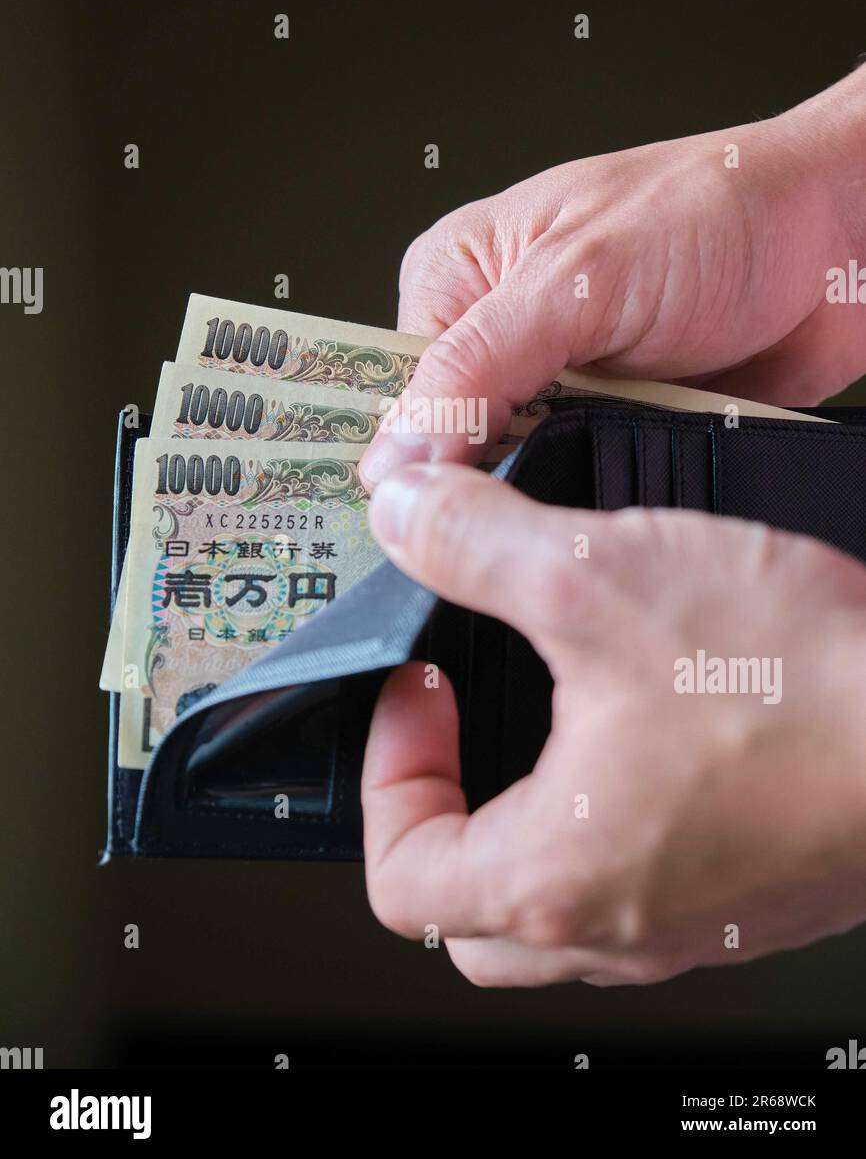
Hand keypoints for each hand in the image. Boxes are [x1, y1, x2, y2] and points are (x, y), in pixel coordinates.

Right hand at [360, 66, 865, 486]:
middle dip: (471, 486)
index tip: (409, 522)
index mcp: (458, 276)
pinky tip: (599, 513)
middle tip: (485, 528)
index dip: (404, 457)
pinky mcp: (614, 425)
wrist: (840, 239)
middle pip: (448, 441)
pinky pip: (579, 483)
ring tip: (555, 510)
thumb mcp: (579, 278)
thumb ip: (479, 366)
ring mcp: (559, 385)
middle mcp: (498, 333)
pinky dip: (591, 501)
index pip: (395, 391)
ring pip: (516, 473)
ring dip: (540, 495)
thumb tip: (395, 458)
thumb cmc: (715, 212)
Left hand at [361, 464, 865, 985]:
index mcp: (559, 875)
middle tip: (462, 720)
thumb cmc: (805, 688)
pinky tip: (650, 731)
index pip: (403, 877)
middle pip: (469, 915)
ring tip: (546, 712)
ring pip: (560, 906)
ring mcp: (696, 920)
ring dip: (526, 816)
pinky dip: (616, 820)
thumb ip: (479, 544)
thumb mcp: (603, 577)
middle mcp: (624, 924)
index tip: (418, 688)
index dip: (386, 771)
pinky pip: (648, 883)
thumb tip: (406, 514)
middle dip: (444, 809)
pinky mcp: (755, 892)